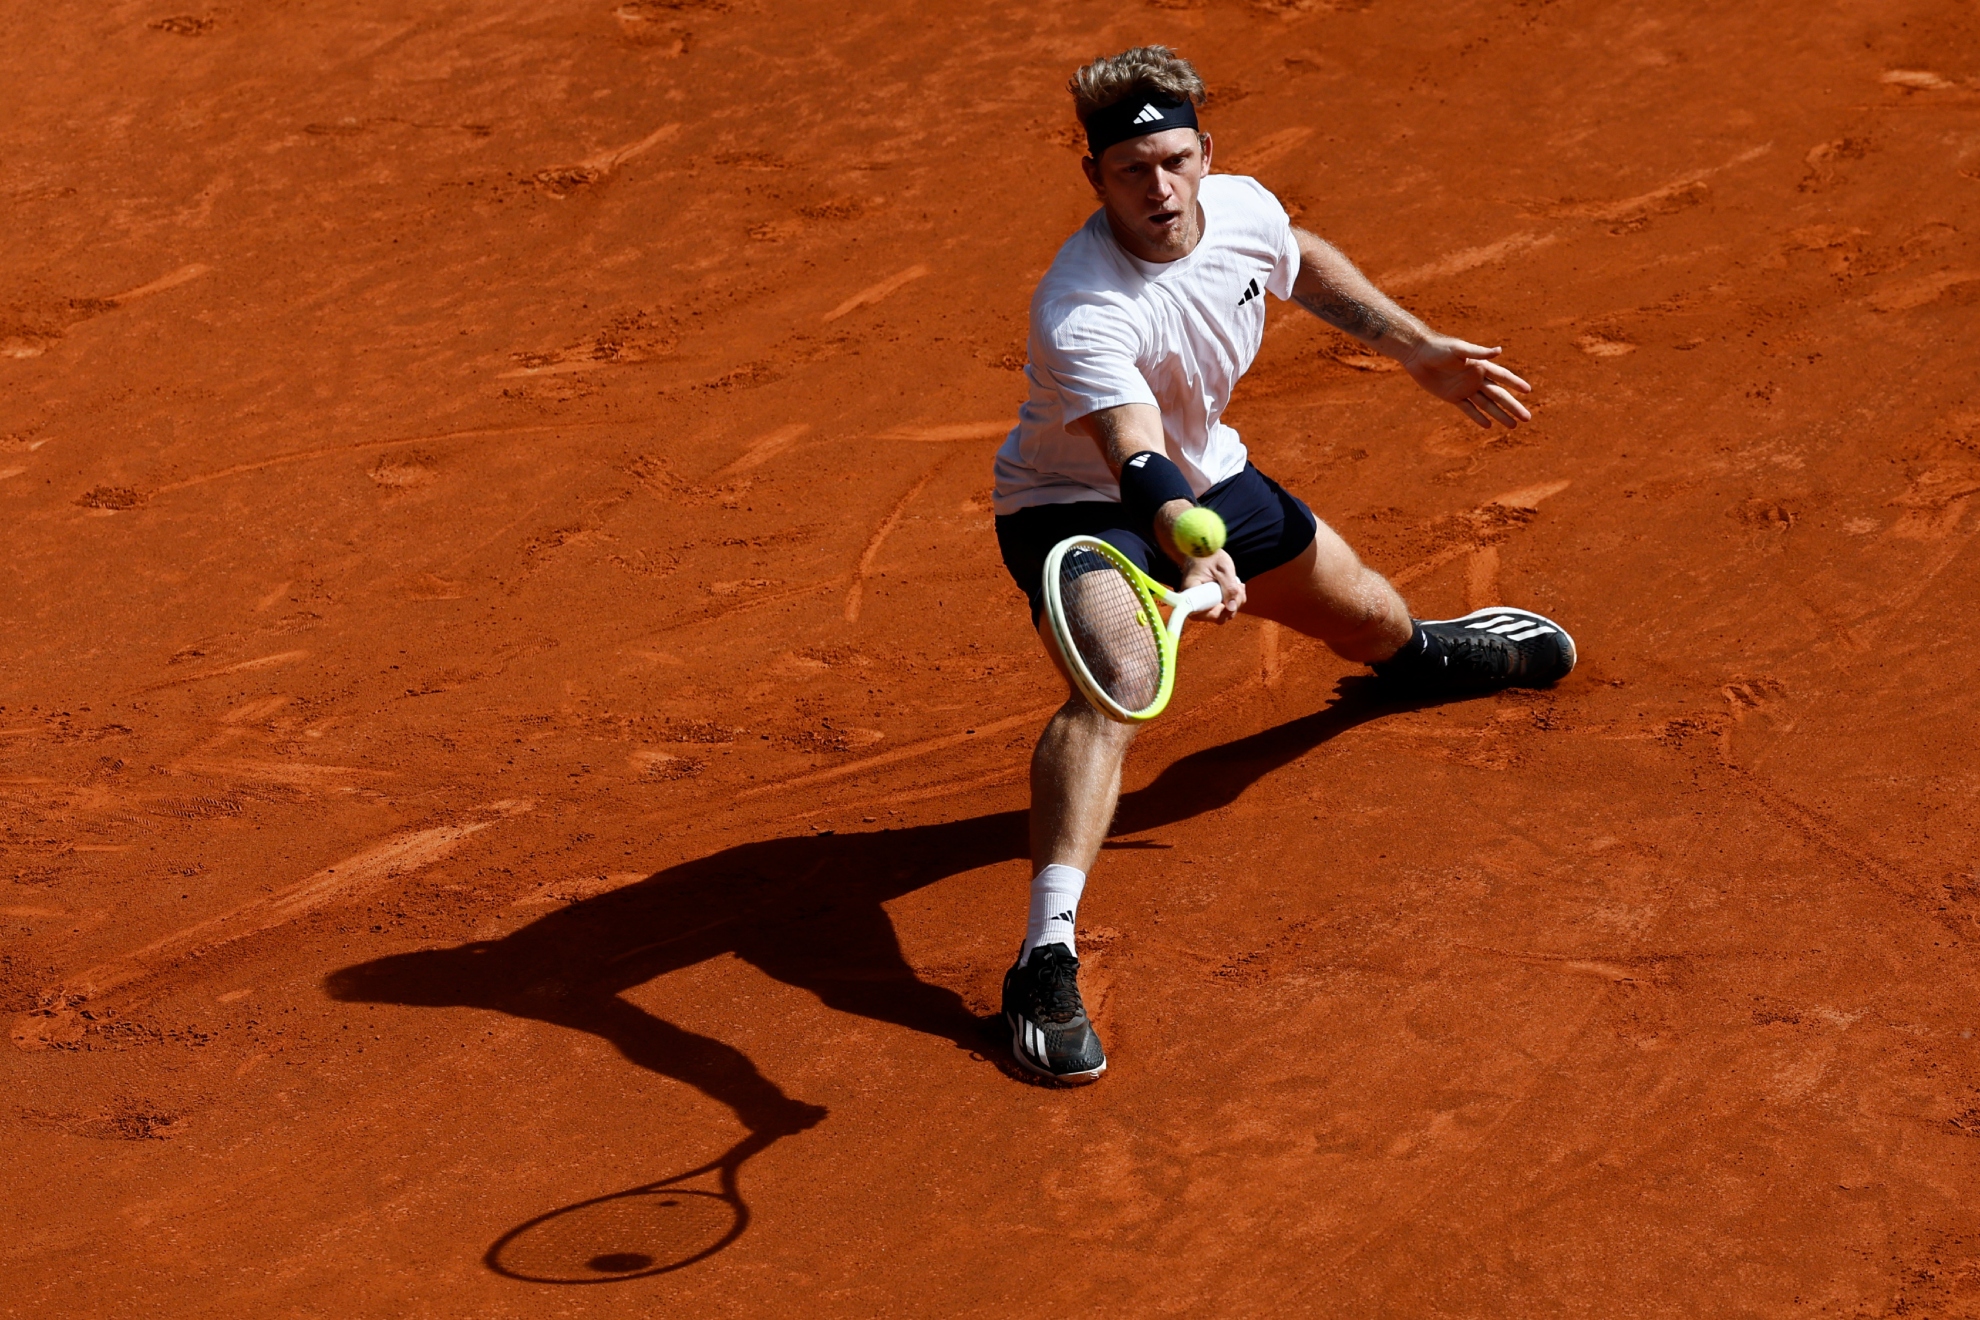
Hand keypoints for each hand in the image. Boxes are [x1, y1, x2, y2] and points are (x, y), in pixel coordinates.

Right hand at [1179, 549, 1243, 622]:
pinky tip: (1238, 588)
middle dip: (1231, 607)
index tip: (1225, 602)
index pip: (1200, 614)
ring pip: (1221, 613)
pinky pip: (1223, 607)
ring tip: (1239, 586)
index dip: (1216, 613)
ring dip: (1235, 603)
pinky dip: (1233, 600)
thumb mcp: (1223, 569)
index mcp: (1191, 591)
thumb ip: (1229, 588)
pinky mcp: (1210, 600)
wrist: (1203, 549)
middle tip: (1239, 590)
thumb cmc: (1209, 556)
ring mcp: (1203, 601)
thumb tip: (1232, 609)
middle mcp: (1194, 600)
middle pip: (1213, 616)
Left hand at [1401, 336, 1532, 428]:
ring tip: (1513, 426)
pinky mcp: (1452, 397)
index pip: (1502, 376)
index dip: (1515, 383)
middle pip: (1499, 395)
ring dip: (1500, 415)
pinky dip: (1478, 418)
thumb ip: (1478, 352)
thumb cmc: (1438, 348)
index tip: (1528, 391)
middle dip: (1513, 406)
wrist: (1417, 354)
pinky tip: (1489, 426)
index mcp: (1480, 365)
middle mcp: (1476, 378)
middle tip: (1527, 418)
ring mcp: (1465, 389)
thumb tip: (1500, 351)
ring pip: (1487, 405)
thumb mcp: (1459, 349)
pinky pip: (1468, 409)